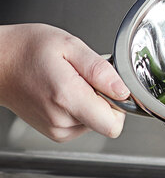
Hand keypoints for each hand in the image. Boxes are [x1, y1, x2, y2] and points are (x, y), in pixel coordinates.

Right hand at [0, 24, 129, 141]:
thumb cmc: (28, 49)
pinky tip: (65, 91)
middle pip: (106, 122)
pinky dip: (80, 108)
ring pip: (95, 123)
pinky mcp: (55, 132)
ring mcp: (56, 129)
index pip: (113, 125)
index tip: (109, 87)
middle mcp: (61, 120)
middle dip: (105, 100)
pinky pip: (83, 124)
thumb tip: (123, 91)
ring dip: (91, 102)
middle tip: (85, 78)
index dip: (120, 105)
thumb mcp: (70, 45)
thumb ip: (100, 70)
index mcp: (67, 98)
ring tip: (71, 82)